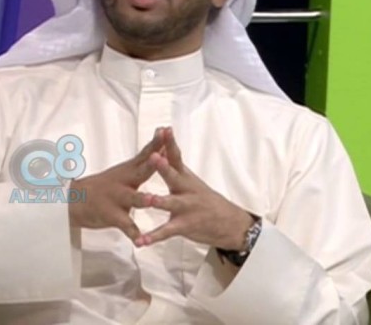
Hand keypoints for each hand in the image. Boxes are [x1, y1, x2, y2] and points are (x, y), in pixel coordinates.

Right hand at [68, 128, 164, 243]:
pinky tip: (140, 240)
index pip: (145, 154)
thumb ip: (142, 163)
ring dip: (142, 199)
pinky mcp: (111, 216)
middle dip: (152, 165)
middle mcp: (123, 181)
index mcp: (128, 170)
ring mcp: (116, 199)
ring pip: (132, 199)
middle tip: (162, 158)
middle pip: (140, 172)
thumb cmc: (105, 185)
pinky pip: (124, 225)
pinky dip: (133, 233)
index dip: (156, 143)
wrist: (75, 200)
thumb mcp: (123, 171)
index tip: (167, 130)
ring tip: (152, 200)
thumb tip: (161, 147)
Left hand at [137, 127, 254, 249]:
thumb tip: (161, 147)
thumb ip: (175, 166)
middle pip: (174, 176)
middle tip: (154, 156)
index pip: (176, 156)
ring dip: (159, 201)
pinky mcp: (184, 226)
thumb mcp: (191, 180)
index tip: (164, 129)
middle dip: (163, 167)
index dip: (170, 143)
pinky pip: (166, 232)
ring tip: (148, 200)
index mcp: (185, 178)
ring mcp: (186, 208)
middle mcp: (187, 190)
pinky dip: (153, 237)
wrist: (229, 223)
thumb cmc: (204, 199)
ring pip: (171, 204)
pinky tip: (141, 242)